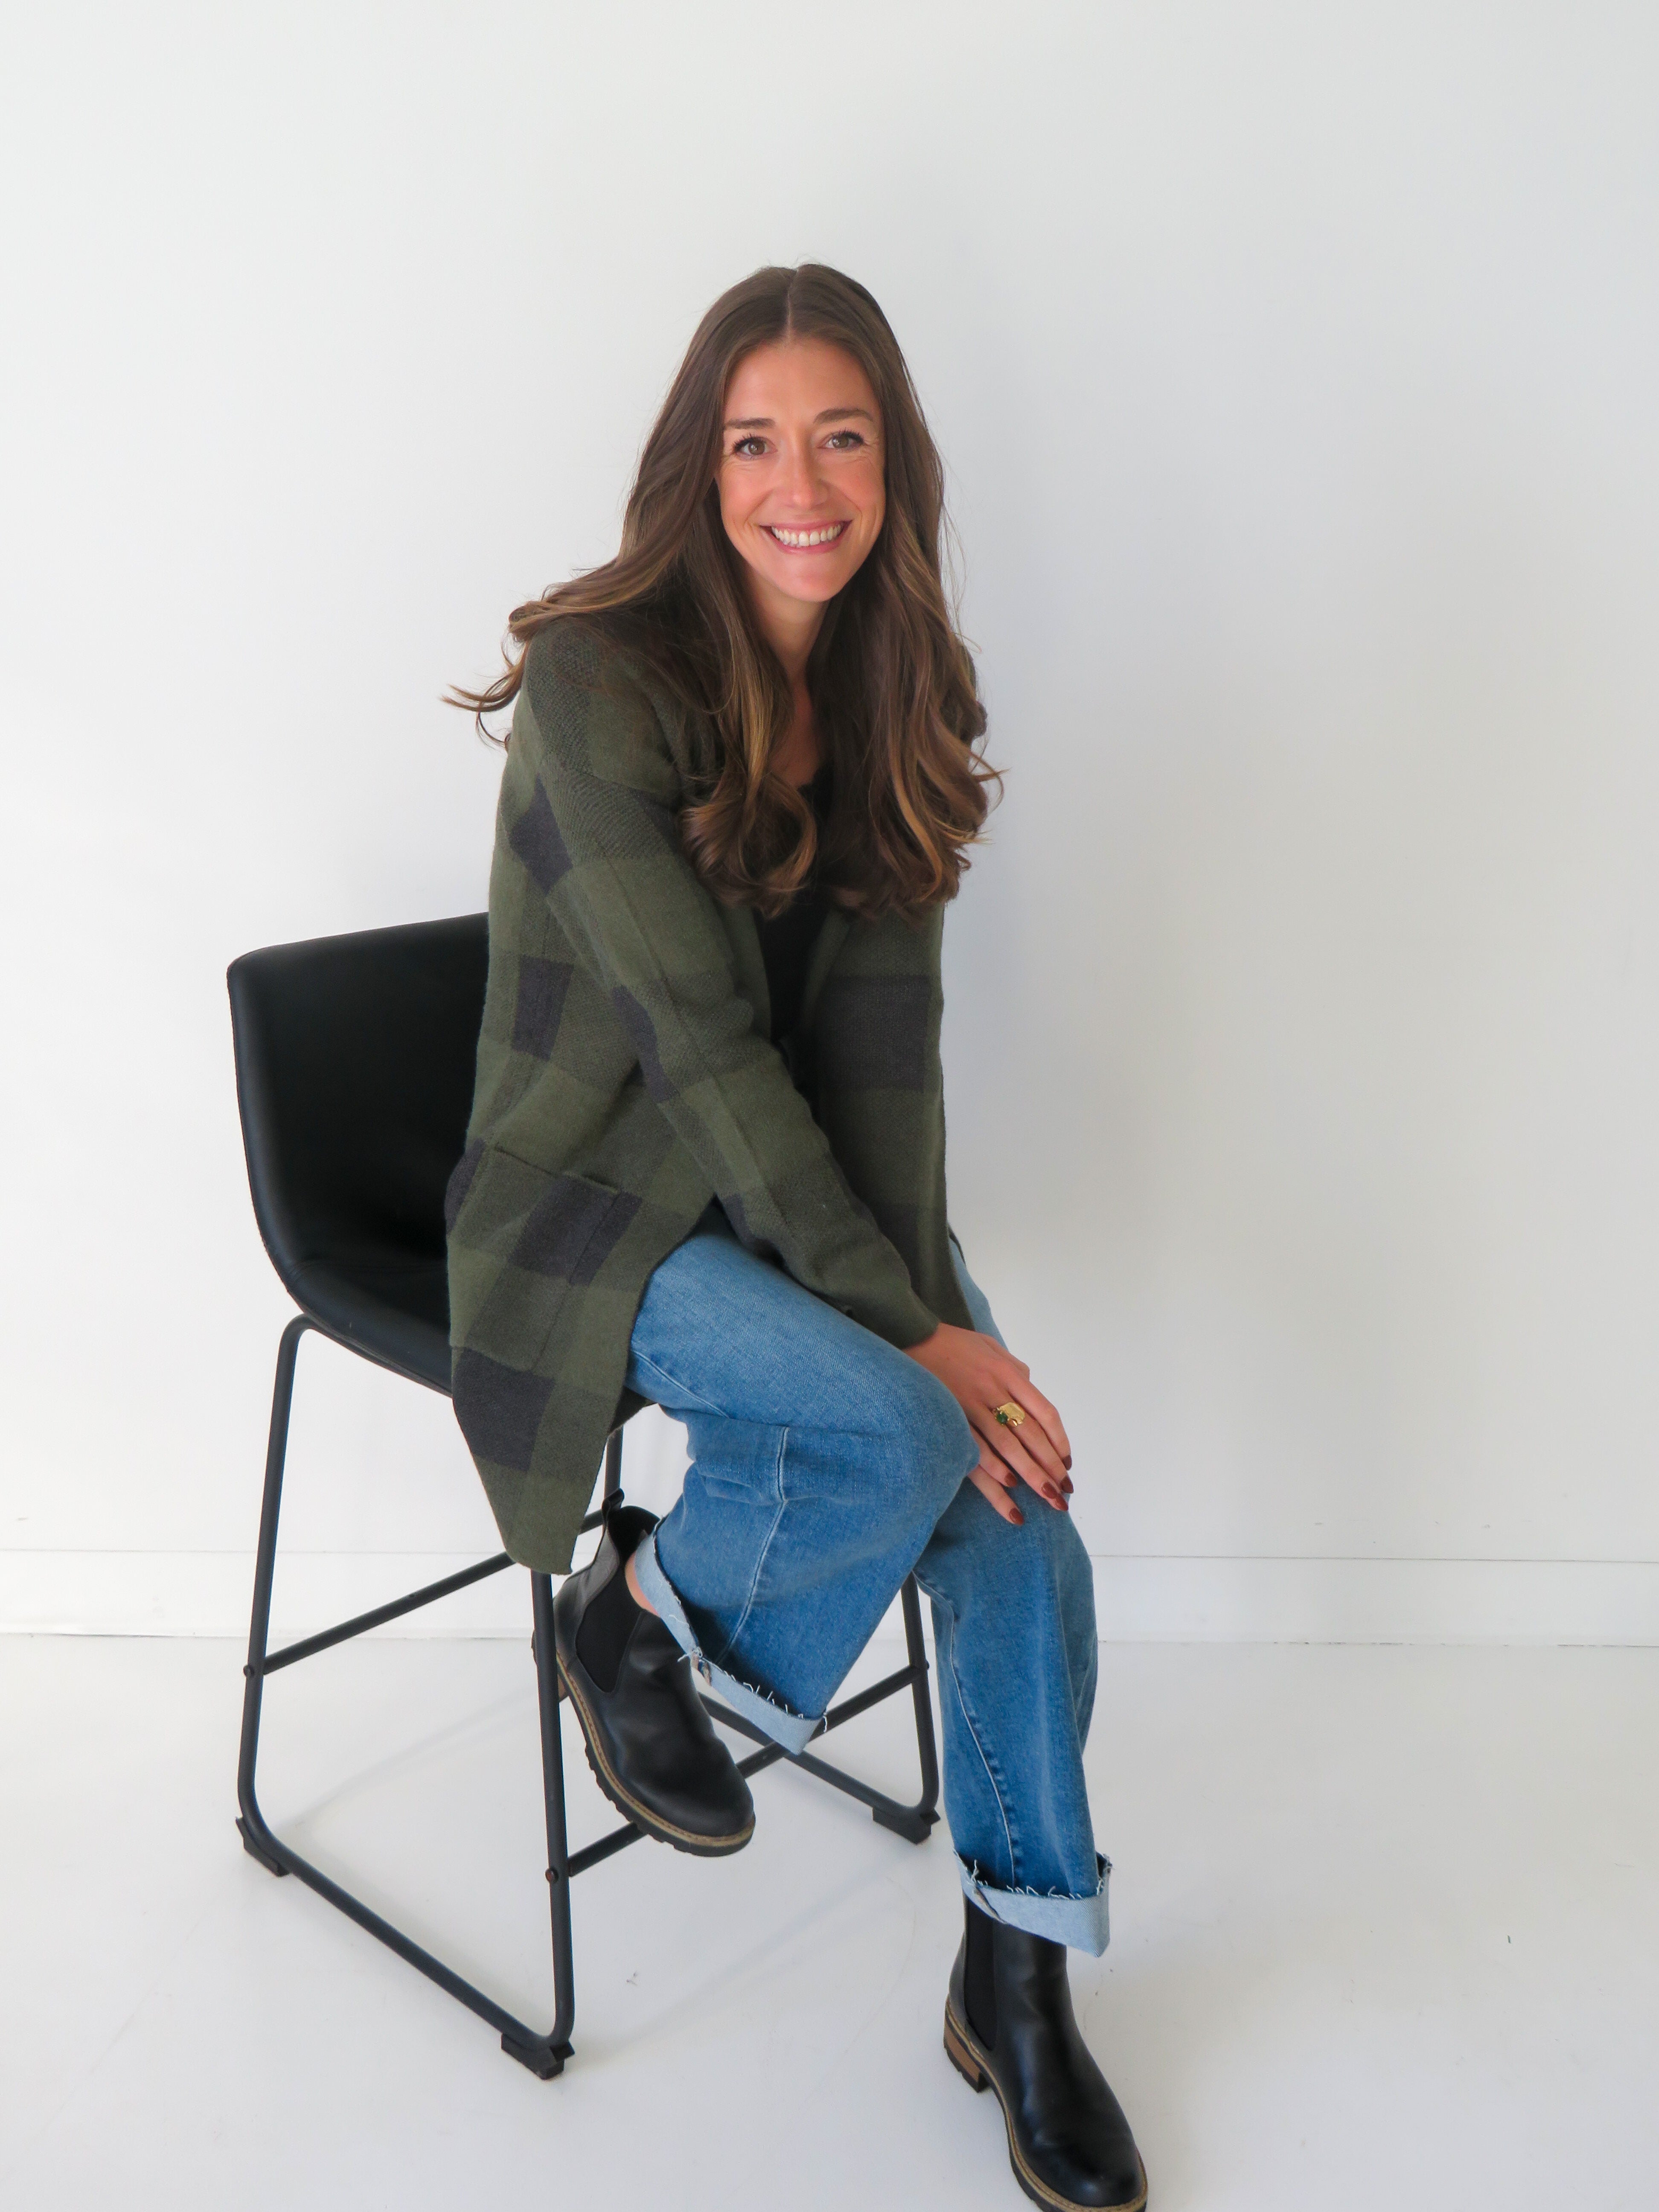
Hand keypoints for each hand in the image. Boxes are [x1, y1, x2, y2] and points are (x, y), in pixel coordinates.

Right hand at [903, 1322, 1072, 1526]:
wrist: (912, 1338)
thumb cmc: (952, 1343)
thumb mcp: (990, 1346)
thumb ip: (1013, 1367)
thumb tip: (1030, 1384)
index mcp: (1007, 1373)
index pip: (1044, 1412)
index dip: (1059, 1440)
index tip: (1067, 1461)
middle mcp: (995, 1390)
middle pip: (1031, 1434)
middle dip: (1051, 1465)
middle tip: (1063, 1490)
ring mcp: (971, 1406)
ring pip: (1008, 1446)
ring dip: (1030, 1474)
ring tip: (1046, 1496)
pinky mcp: (951, 1417)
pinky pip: (976, 1447)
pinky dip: (994, 1468)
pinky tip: (1009, 1485)